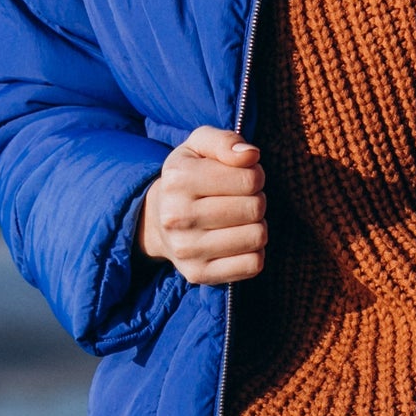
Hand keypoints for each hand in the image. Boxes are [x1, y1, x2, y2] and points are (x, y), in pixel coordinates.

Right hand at [138, 126, 266, 285]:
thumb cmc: (190, 175)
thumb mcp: (200, 145)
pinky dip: (254, 251)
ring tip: (239, 218)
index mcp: (178, 179)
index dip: (256, 175)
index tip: (244, 177)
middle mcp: (177, 216)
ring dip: (257, 225)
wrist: (158, 219)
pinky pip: (253, 264)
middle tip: (241, 199)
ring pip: (257, 236)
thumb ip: (225, 141)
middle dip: (256, 199)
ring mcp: (186, 249)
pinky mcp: (198, 274)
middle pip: (255, 208)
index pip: (249, 178)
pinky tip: (237, 240)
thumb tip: (251, 155)